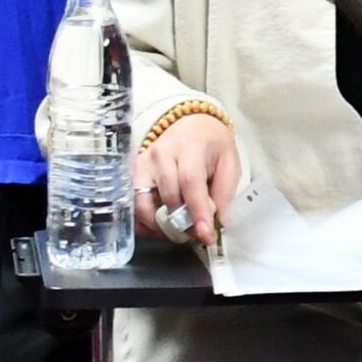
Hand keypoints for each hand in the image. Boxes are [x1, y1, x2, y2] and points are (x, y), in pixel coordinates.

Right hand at [133, 113, 239, 246]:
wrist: (192, 125)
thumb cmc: (212, 146)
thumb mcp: (229, 163)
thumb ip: (225, 193)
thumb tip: (220, 222)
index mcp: (189, 148)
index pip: (190, 183)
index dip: (197, 212)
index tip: (206, 234)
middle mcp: (161, 155)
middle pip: (168, 196)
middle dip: (183, 223)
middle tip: (197, 235)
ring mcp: (143, 164)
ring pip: (144, 203)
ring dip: (160, 226)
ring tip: (179, 233)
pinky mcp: (133, 173)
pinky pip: (132, 204)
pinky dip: (143, 221)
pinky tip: (159, 228)